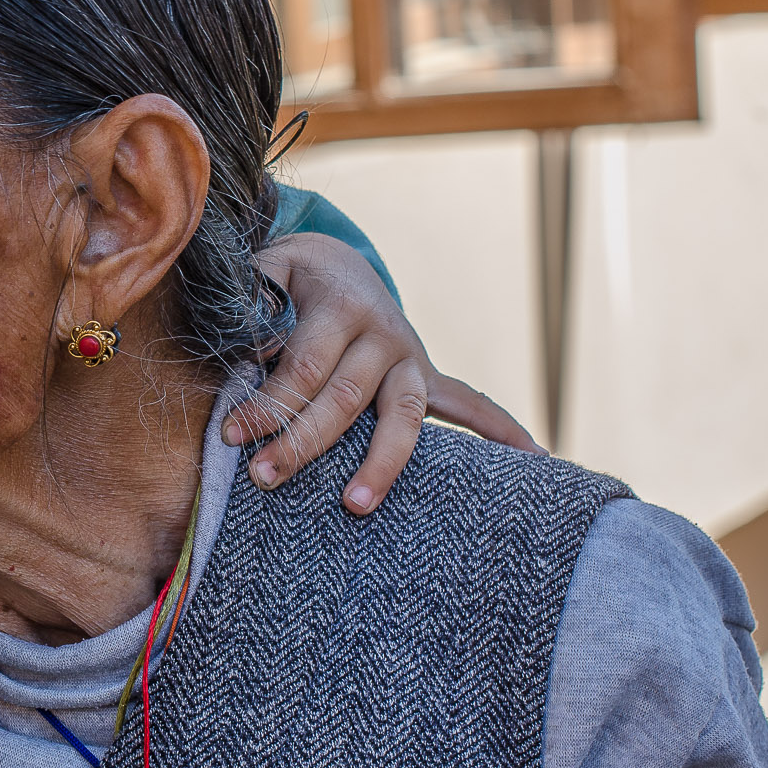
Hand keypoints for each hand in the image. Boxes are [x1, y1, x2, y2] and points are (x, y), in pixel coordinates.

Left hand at [224, 233, 541, 514]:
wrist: (335, 263)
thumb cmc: (288, 281)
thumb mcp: (264, 276)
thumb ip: (254, 306)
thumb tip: (253, 348)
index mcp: (341, 307)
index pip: (304, 365)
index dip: (269, 401)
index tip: (233, 433)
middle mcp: (383, 334)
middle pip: (347, 397)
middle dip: (304, 441)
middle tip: (264, 477)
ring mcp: (410, 358)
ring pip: (404, 415)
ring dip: (383, 462)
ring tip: (357, 505)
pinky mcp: (426, 377)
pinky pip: (469, 405)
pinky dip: (501, 430)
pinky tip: (534, 459)